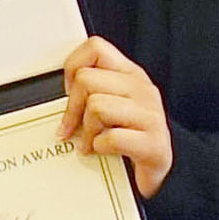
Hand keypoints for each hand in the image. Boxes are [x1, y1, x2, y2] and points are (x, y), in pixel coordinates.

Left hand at [62, 37, 173, 196]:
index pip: (96, 48)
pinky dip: (99, 148)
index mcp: (131, 75)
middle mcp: (143, 90)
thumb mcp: (112, 106)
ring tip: (89, 141)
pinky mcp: (153, 144)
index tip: (71, 90)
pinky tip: (103, 151)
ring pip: (96, 107)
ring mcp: (151, 116)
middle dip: (72, 108)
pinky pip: (110, 138)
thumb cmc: (130, 139)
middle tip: (72, 126)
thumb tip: (58, 92)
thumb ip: (91, 90)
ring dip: (86, 131)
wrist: (159, 172)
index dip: (73, 67)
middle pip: (87, 80)